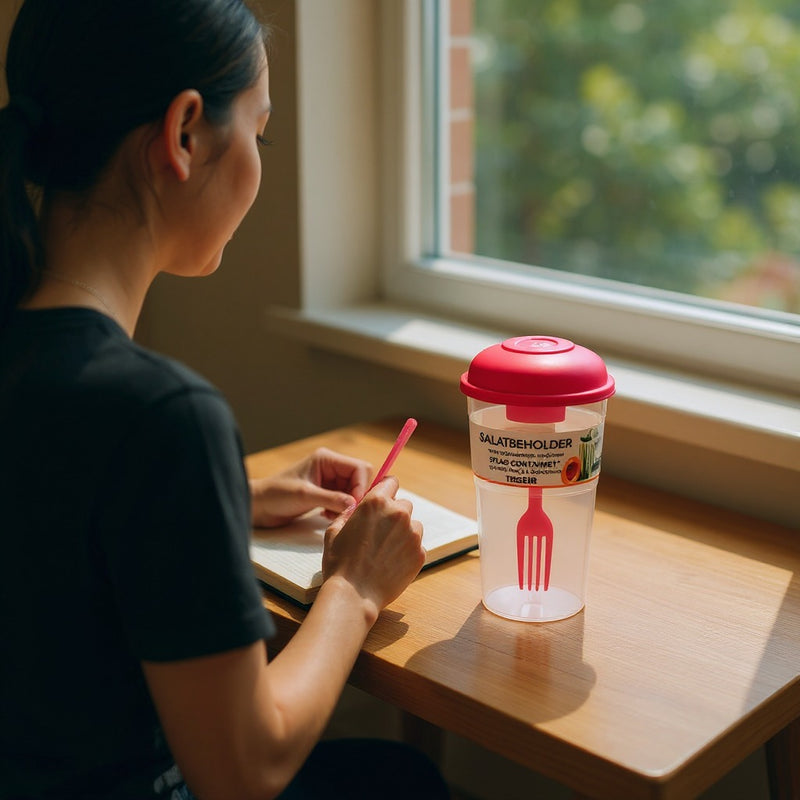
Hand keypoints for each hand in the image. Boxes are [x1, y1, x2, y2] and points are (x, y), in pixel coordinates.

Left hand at [250, 447, 371, 527]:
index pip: (359, 468)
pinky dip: (340, 509)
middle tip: (346, 513)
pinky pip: (344, 499)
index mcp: (326, 459)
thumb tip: (355, 505)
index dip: (361, 486)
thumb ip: (332, 499)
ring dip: (347, 505)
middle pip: (359, 479)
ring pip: (353, 491)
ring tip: (332, 515)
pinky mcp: (325, 492)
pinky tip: (327, 516)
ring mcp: (328, 480)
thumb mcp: (305, 496)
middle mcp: (330, 467)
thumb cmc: (277, 495)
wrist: (259, 506)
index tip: (354, 505)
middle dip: (355, 497)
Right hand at [321, 476, 425, 612]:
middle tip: (380, 532)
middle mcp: (398, 514)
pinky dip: (407, 551)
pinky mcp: (420, 553)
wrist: (354, 595)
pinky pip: (417, 545)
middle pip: (404, 504)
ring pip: (413, 525)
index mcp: (375, 503)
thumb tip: (356, 508)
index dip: (387, 489)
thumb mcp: (334, 531)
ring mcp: (412, 534)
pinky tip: (391, 563)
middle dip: (394, 514)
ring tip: (385, 550)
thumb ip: (348, 513)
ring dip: (403, 532)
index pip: (391, 482)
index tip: (386, 496)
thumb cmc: (339, 563)